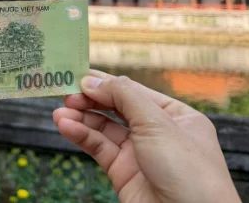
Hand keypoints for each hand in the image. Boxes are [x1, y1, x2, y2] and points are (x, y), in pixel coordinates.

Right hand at [53, 70, 239, 202]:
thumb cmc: (190, 173)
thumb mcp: (158, 123)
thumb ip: (124, 96)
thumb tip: (93, 80)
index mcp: (175, 116)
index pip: (134, 91)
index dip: (106, 82)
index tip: (78, 75)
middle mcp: (156, 132)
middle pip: (115, 108)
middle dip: (90, 100)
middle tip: (66, 93)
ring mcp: (139, 153)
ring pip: (103, 129)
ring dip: (80, 118)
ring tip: (59, 113)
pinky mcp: (123, 173)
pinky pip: (98, 148)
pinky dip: (81, 136)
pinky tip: (66, 127)